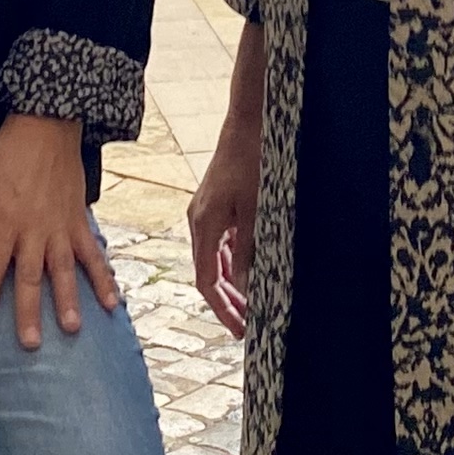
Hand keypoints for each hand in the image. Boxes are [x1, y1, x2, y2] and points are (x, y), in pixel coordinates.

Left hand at [0, 112, 114, 349]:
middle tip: (30, 345)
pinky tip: (112, 302)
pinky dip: (103, 277)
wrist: (45, 124)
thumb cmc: (3, 154)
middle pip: (29, 279)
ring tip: (72, 328)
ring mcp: (60, 227)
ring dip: (68, 300)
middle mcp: (33, 231)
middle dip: (28, 313)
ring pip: (64, 270)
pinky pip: (92, 253)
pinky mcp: (79, 221)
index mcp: (4, 224)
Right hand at [188, 119, 259, 340]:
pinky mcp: (214, 205)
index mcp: (204, 226)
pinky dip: (231, 262)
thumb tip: (242, 288)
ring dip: (230, 283)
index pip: (206, 282)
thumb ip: (246, 251)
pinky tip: (248, 271)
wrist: (247, 125)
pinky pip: (219, 243)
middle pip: (207, 274)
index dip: (222, 308)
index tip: (239, 329)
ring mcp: (205, 213)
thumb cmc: (252, 164)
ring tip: (250, 304)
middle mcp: (198, 222)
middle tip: (246, 325)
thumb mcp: (254, 212)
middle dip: (226, 302)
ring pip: (213, 260)